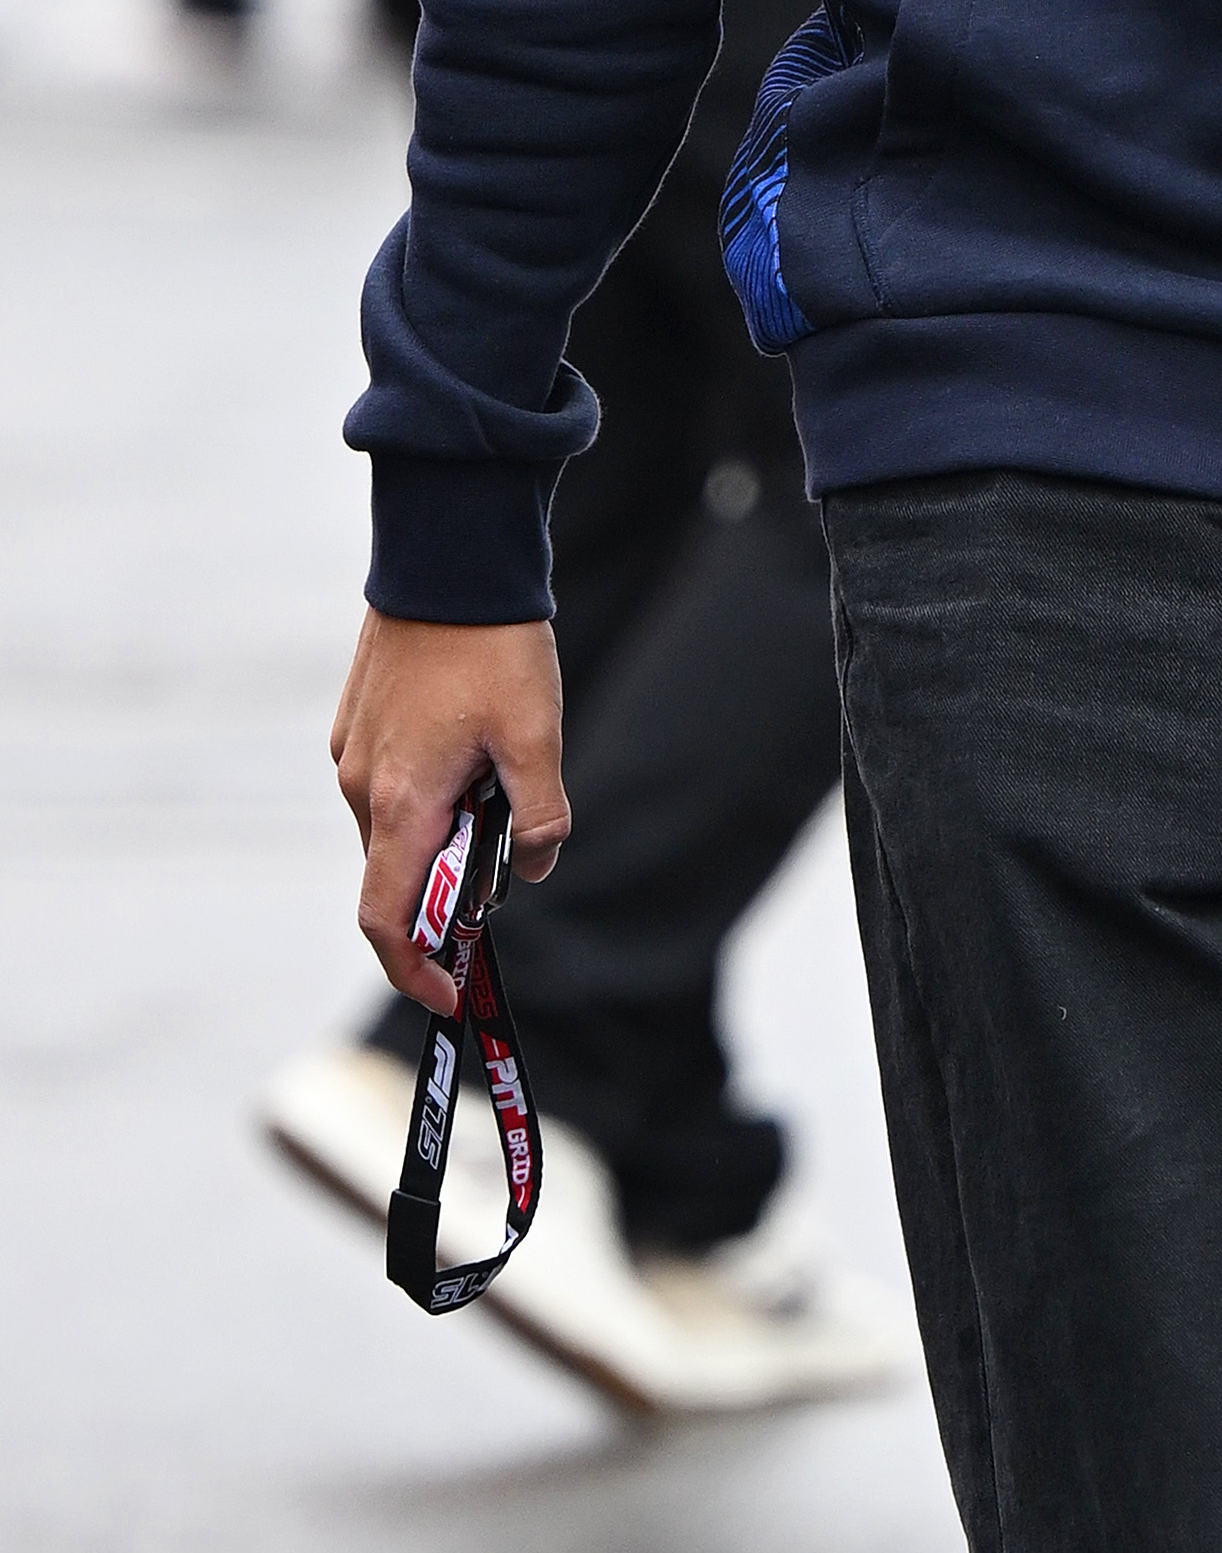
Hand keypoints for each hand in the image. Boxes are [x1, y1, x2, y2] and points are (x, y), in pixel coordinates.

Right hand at [332, 613, 566, 1017]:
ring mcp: (352, 753)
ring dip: (443, 841)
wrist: (448, 558)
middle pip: (396, 877)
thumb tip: (533, 871)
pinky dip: (429, 803)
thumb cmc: (492, 647)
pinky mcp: (358, 725)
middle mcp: (360, 786)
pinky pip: (389, 788)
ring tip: (503, 798)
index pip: (387, 918)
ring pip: (396, 830)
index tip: (449, 994)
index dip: (415, 967)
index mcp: (400, 802)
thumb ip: (538, 818)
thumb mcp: (536, 740)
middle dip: (446, 898)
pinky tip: (478, 762)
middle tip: (505, 882)